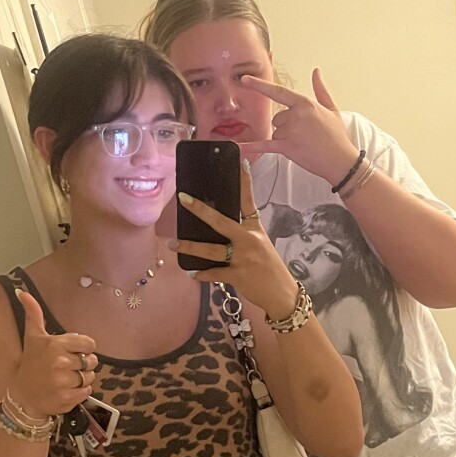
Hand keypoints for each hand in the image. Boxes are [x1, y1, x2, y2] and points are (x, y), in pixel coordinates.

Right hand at [8, 290, 97, 419]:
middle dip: (82, 365)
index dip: (83, 349)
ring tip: (65, 379)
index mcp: (55, 345)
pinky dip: (80, 392)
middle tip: (66, 368)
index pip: (89, 344)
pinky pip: (88, 391)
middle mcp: (60, 362)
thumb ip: (33, 314)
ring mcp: (63, 382)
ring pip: (90, 377)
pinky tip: (66, 390)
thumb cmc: (31, 364)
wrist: (23, 397)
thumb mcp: (32, 337)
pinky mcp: (67, 398)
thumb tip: (22, 291)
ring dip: (82, 379)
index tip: (71, 353)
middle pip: (92, 361)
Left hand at [176, 161, 298, 317]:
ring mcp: (243, 258)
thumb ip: (242, 235)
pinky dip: (202, 275)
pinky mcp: (238, 275)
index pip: (249, 201)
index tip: (241, 162)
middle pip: (221, 221)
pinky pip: (214, 273)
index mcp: (255, 229)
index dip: (245, 182)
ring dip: (190, 247)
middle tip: (183, 198)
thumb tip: (216, 230)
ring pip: (211, 250)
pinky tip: (193, 273)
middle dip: (200, 210)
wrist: (282, 294)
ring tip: (173, 244)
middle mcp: (249, 240)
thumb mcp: (261, 245)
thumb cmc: (269, 269)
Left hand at [238, 69, 359, 188]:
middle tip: (305, 136)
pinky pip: (265, 145)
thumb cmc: (337, 136)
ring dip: (284, 139)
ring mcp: (290, 131)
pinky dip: (251, 147)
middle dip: (286, 127)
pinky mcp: (287, 147)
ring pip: (275, 133)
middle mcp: (295, 115)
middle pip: (277, 119)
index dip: (259, 85)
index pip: (278, 91)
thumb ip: (320, 90)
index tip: (244, 79)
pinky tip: (239, 147)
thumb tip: (316, 72)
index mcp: (305, 103)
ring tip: (303, 144)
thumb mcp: (331, 109)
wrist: (341, 161)